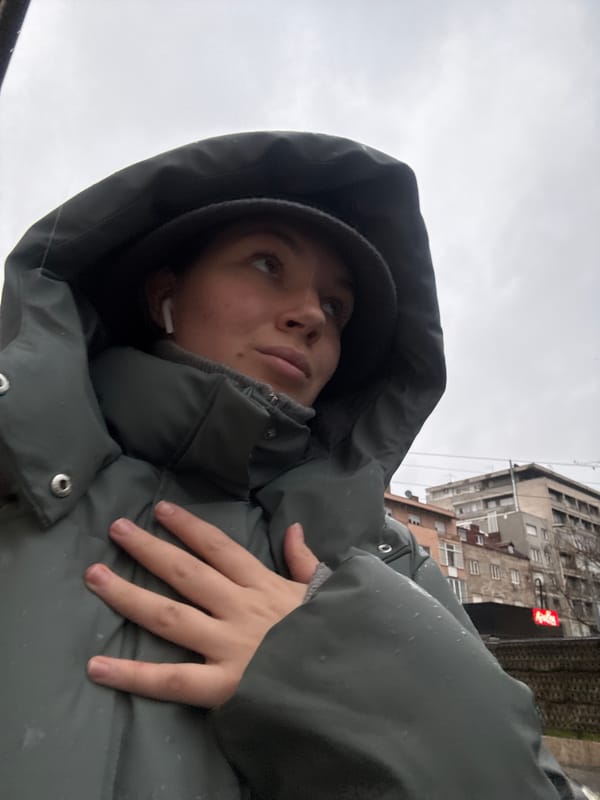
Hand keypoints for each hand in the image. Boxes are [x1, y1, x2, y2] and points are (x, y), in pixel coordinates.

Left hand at [84, 501, 318, 706]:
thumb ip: (304, 560)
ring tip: (95, 576)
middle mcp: (239, 608)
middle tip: (116, 528)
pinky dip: (133, 675)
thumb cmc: (337, 635)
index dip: (188, 527)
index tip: (160, 510)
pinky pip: (172, 680)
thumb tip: (293, 528)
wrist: (353, 680)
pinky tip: (97, 666)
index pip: (219, 548)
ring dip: (128, 595)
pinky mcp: (223, 685)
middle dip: (149, 548)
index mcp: (263, 586)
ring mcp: (228, 644)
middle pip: (185, 572)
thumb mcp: (324, 591)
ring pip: (169, 616)